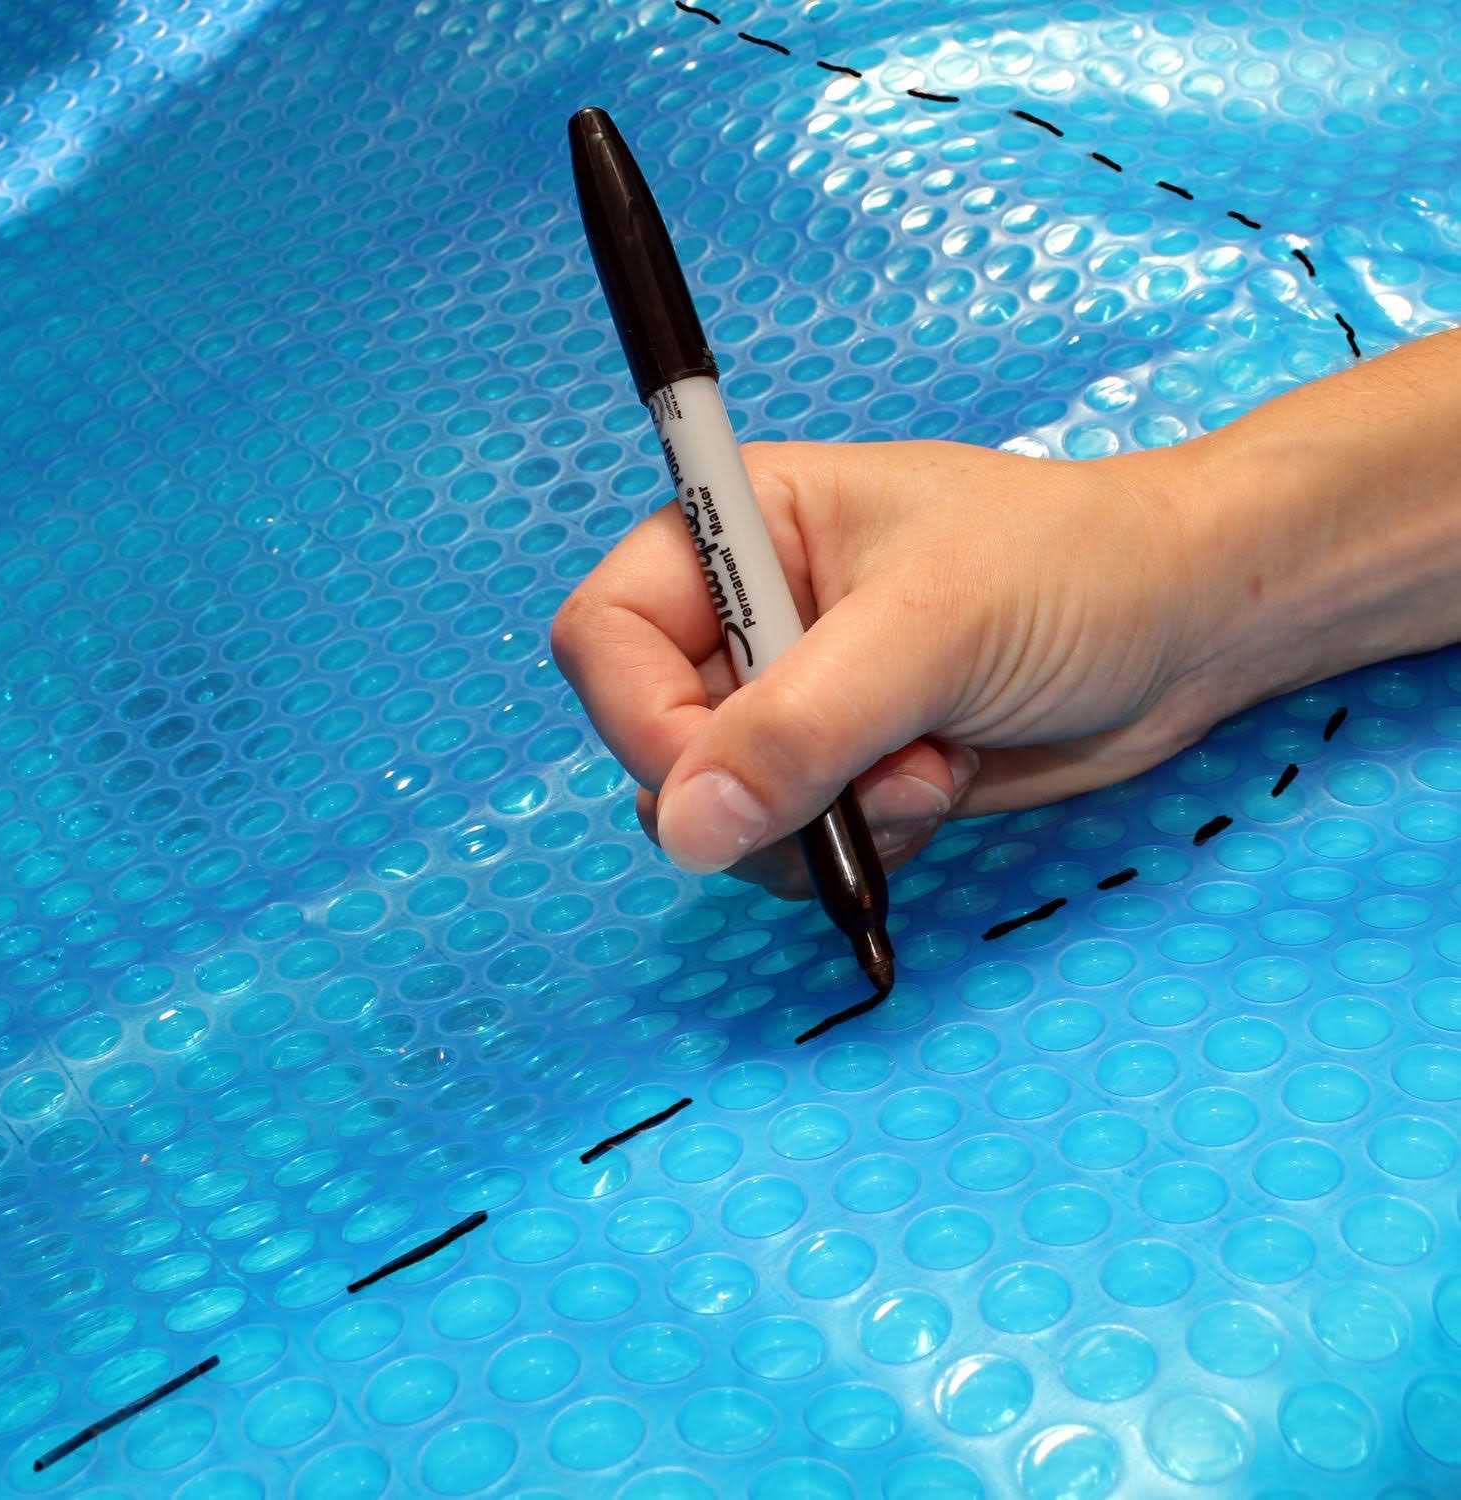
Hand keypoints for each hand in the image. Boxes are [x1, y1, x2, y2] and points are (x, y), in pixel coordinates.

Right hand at [552, 436, 1225, 895]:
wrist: (1194, 624)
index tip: (728, 778)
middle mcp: (750, 619)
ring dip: (824, 824)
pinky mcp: (850, 773)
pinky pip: (796, 847)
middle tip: (872, 771)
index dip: (640, 720)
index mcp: (741, 531)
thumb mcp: (930, 630)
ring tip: (930, 772)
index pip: (606, 637)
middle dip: (762, 786)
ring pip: (726, 815)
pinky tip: (942, 785)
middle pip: (660, 743)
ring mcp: (799, 704)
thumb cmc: (1071, 573)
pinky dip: (863, 847)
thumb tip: (679, 830)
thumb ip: (799, 727)